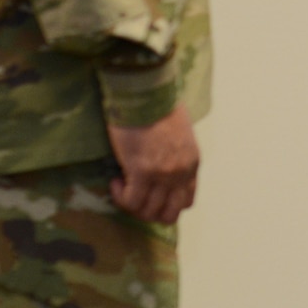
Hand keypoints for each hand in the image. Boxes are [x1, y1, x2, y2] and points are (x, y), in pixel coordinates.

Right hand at [107, 105, 199, 223]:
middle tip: (135, 198)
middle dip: (149, 212)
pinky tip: (115, 182)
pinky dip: (120, 197)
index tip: (150, 195)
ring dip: (132, 205)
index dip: (166, 205)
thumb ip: (175, 155)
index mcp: (192, 163)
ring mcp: (162, 174)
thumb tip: (160, 168)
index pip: (186, 201)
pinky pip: (130, 201)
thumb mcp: (180, 135)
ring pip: (148, 212)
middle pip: (168, 214)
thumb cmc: (159, 106)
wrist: (146, 93)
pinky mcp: (141, 171)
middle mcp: (181, 173)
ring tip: (123, 187)